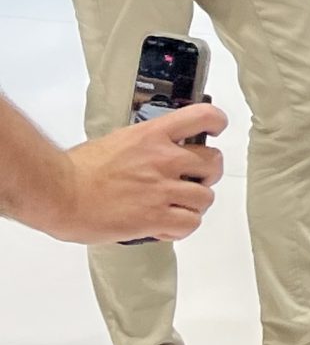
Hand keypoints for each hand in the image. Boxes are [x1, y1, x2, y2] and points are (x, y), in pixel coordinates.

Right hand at [35, 103, 226, 243]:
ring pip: (205, 198)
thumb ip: (146, 146)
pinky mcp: (155, 217)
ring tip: (175, 209)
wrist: (58, 193)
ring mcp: (162, 188)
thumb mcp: (118, 142)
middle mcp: (163, 159)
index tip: (215, 131)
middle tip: (192, 182)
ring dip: (193, 205)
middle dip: (206, 175)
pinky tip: (164, 226)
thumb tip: (157, 153)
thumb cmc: (76, 170)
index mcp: (153, 136)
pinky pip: (190, 224)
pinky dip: (181, 228)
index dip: (216, 123)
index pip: (203, 117)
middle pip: (213, 163)